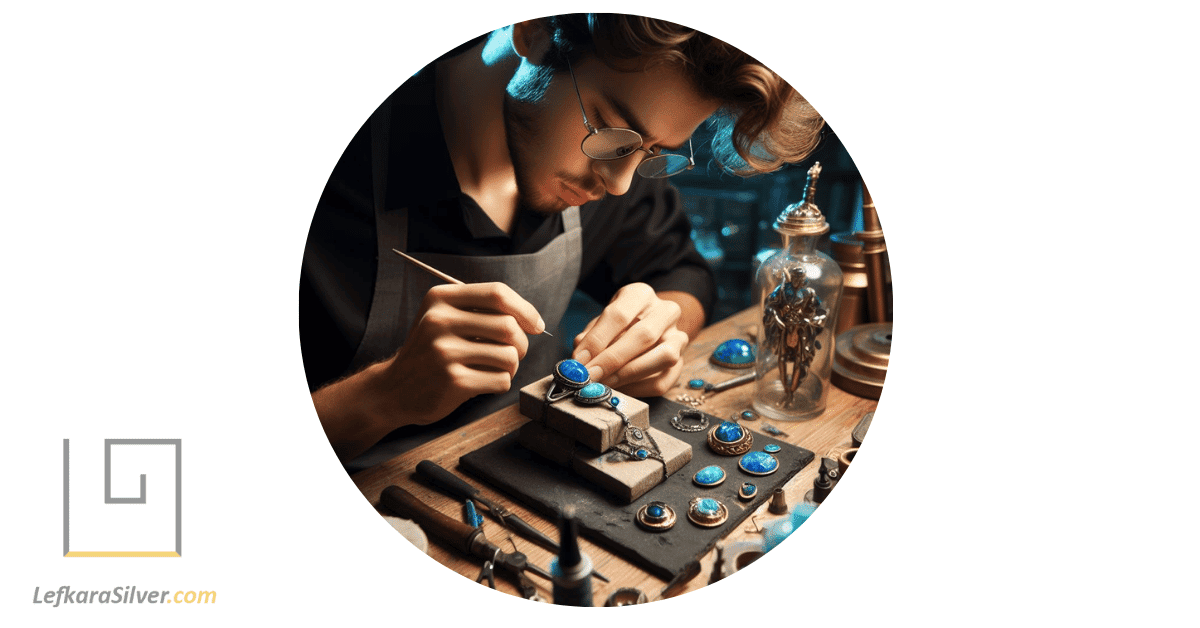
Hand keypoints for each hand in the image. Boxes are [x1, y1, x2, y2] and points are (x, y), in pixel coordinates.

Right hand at [378, 282, 545, 424]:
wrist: (394, 389)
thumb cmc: (430, 352)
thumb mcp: (444, 318)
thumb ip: (481, 310)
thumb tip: (531, 319)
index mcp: (440, 299)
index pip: (497, 293)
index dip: (525, 309)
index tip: (536, 325)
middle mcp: (440, 321)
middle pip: (508, 326)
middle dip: (521, 343)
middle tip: (514, 353)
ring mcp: (445, 352)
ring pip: (509, 356)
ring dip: (512, 366)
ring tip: (495, 368)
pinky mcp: (453, 381)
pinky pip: (501, 380)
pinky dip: (500, 383)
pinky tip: (483, 382)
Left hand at [572, 283, 689, 396]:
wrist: (647, 327)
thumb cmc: (617, 325)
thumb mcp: (601, 322)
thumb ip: (591, 338)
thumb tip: (580, 360)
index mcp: (641, 295)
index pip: (619, 315)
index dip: (597, 340)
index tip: (578, 360)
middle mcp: (665, 312)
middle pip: (643, 335)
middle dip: (612, 360)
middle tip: (590, 376)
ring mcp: (678, 337)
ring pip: (663, 357)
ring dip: (629, 374)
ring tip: (604, 384)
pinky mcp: (681, 363)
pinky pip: (663, 380)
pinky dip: (639, 389)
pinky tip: (619, 390)